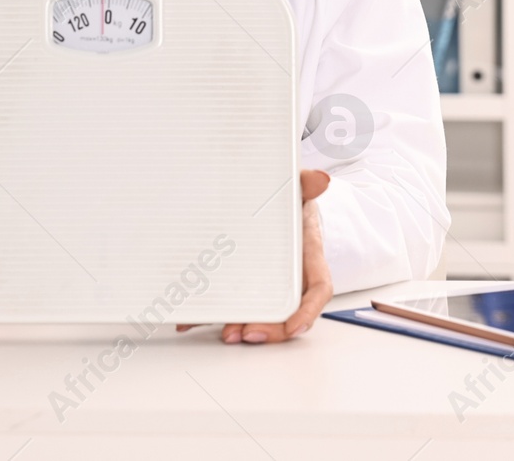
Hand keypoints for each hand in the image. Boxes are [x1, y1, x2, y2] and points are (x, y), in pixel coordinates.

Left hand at [177, 168, 332, 343]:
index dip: (308, 311)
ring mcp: (270, 281)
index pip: (318, 288)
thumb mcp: (298, 188)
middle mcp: (292, 274)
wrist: (278, 200)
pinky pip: (234, 301)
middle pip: (288, 311)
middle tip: (247, 334)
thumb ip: (306, 183)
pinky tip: (193, 319)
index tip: (294, 327)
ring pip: (262, 312)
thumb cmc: (292, 200)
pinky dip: (214, 312)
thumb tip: (320, 179)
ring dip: (243, 326)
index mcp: (308, 255)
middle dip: (270, 329)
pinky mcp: (246, 282)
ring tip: (226, 333)